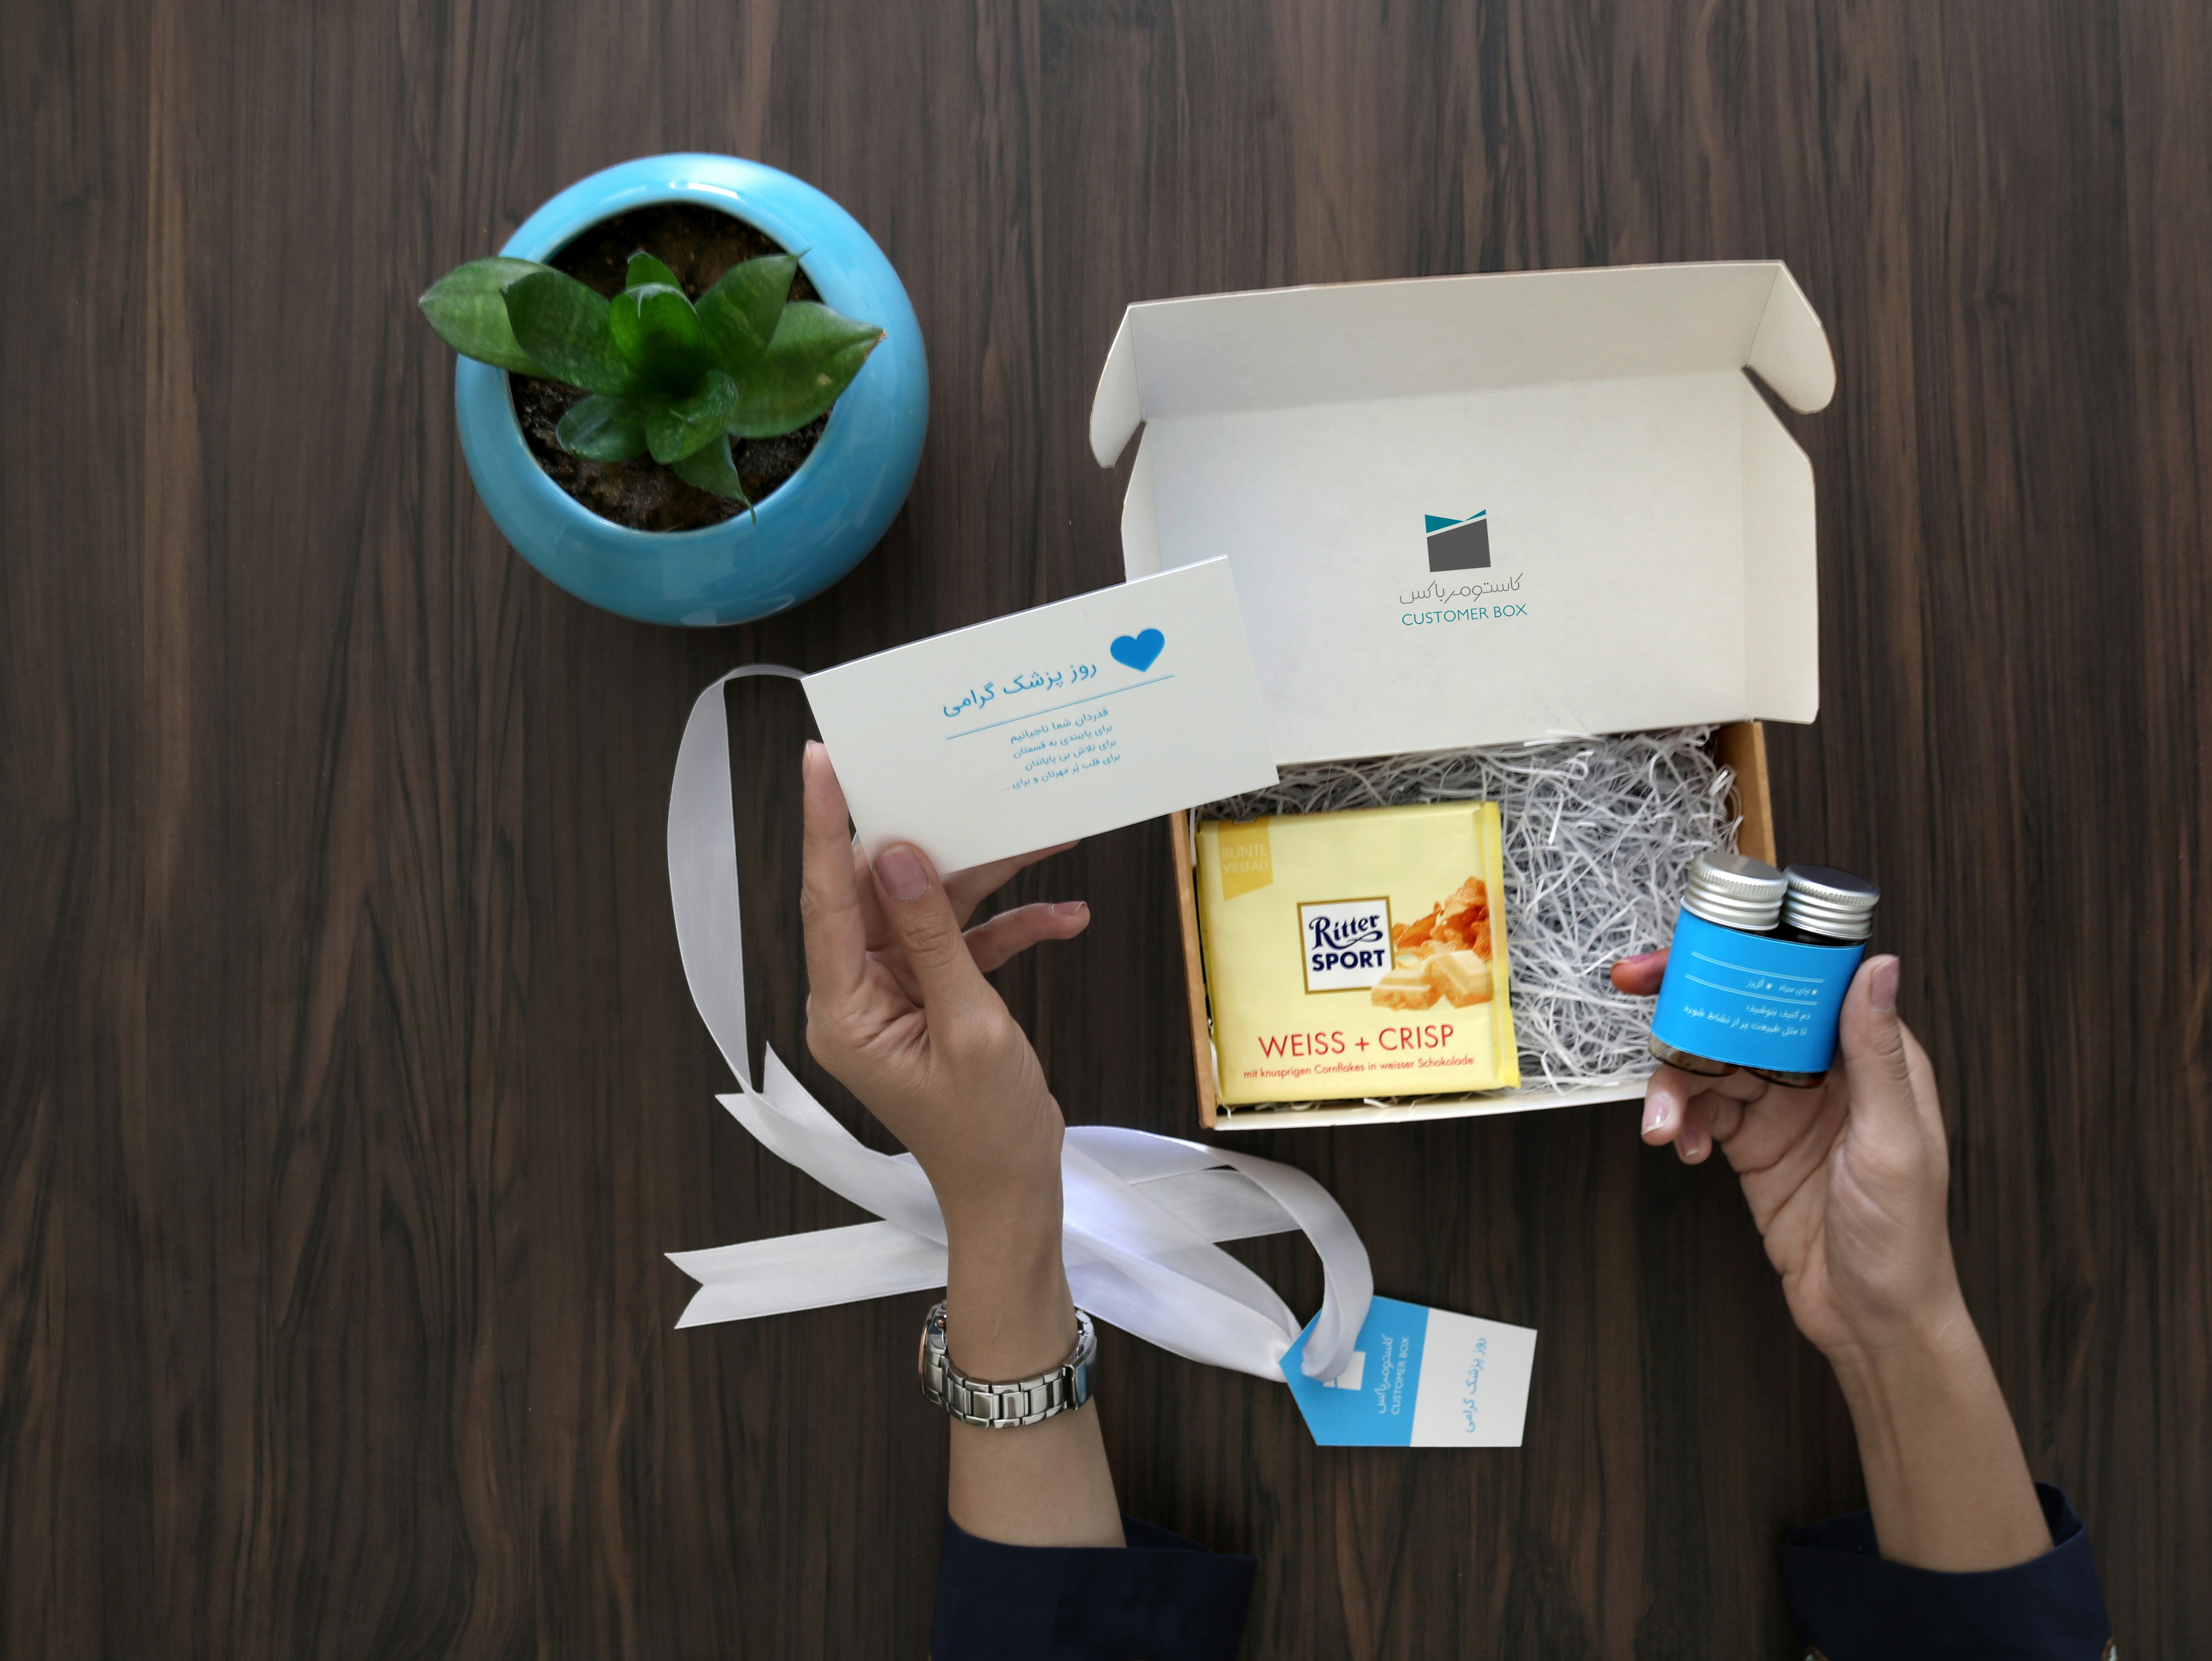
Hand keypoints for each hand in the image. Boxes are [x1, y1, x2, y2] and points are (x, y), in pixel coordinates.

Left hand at [799, 741, 1085, 1232]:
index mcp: (843, 1009)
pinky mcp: (935, 999)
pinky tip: (1065, 915)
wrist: (1015, 1194)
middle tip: (947, 773)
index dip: (823, 826)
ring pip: (933, 910)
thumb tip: (900, 859)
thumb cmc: (984, 1132)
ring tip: (1044, 836)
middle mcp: (859, 995)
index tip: (821, 762)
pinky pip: (965, 944)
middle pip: (882, 893)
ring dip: (990, 882)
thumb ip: (932, 938)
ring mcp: (897, 995)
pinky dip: (1012, 928)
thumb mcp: (967, 1027)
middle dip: (930, 839)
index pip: (826, 899)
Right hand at [1617, 949, 2050, 1569]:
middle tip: (1635, 989)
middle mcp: (1823, 1073)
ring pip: (1711, 1063)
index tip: (1696, 942)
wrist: (1872, 1322)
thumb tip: (1879, 965)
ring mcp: (1782, 1108)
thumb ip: (1877, 1054)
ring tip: (1660, 1124)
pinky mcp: (1751, 1145)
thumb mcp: (1895, 1142)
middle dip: (1688, 1002)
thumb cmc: (1904, 1238)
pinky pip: (1700, 1112)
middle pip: (1744, 1011)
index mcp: (1870, 1058)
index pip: (1804, 981)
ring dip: (1675, 1085)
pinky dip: (1679, 1124)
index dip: (1749, 953)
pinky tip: (1679, 1149)